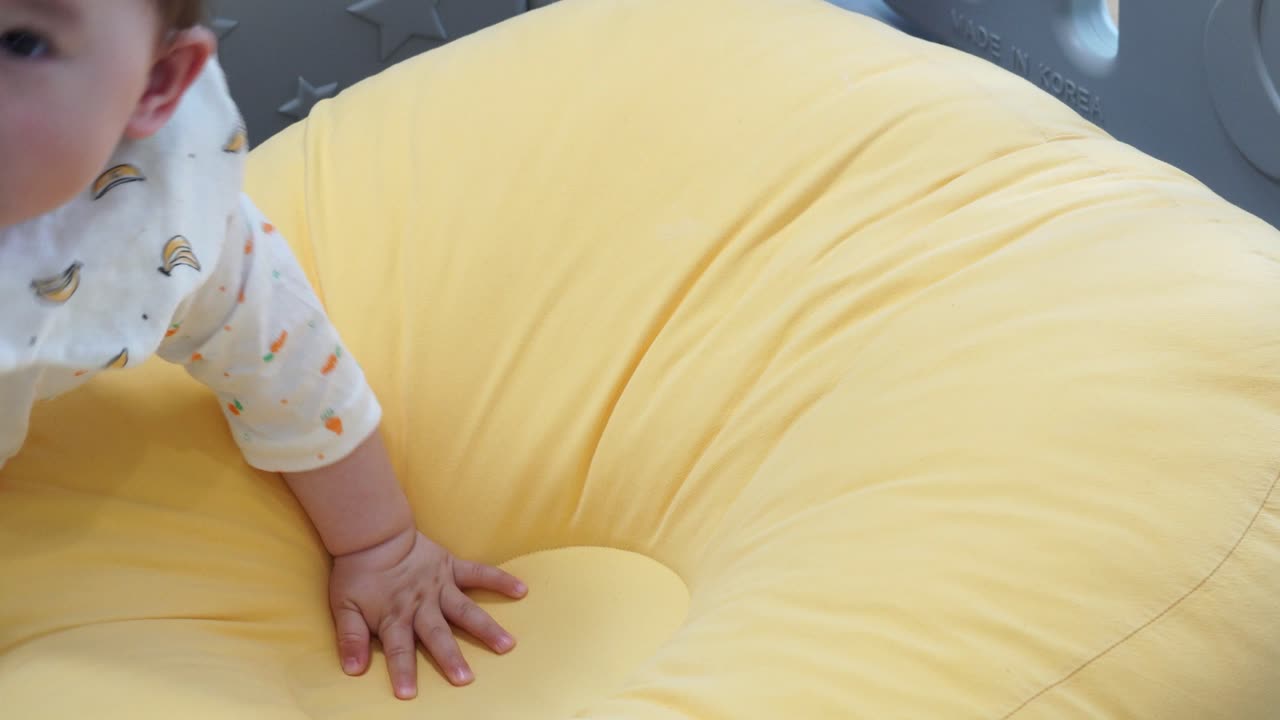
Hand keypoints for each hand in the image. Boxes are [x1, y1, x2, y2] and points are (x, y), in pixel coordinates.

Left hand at [328, 527, 527, 698]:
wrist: (372, 535)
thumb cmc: (357, 574)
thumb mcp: (344, 607)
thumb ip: (350, 638)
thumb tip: (352, 669)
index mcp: (395, 617)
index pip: (398, 649)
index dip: (403, 671)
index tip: (409, 695)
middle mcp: (421, 605)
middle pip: (437, 635)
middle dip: (450, 658)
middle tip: (466, 679)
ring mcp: (440, 586)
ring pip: (465, 610)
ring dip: (485, 628)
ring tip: (507, 645)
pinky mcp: (452, 568)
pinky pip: (479, 573)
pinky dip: (500, 580)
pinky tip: (521, 590)